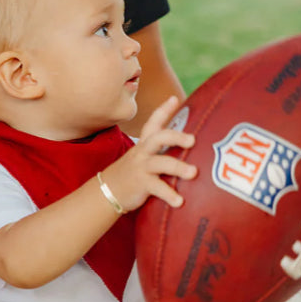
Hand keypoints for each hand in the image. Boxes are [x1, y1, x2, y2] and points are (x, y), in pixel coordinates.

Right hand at [104, 96, 196, 210]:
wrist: (107, 191)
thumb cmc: (132, 173)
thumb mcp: (143, 157)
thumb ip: (162, 151)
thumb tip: (190, 147)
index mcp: (145, 144)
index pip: (153, 123)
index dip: (163, 110)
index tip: (174, 99)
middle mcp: (143, 152)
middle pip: (159, 137)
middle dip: (176, 136)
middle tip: (193, 140)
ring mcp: (142, 167)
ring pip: (161, 163)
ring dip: (178, 167)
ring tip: (194, 173)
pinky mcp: (141, 184)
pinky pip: (157, 188)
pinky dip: (169, 195)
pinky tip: (180, 202)